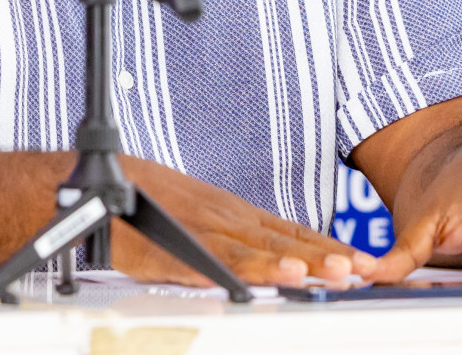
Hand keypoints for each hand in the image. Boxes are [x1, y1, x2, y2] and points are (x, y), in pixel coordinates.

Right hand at [112, 154, 374, 286]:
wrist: (102, 181)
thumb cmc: (151, 197)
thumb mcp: (206, 211)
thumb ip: (238, 235)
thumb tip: (273, 258)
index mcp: (235, 213)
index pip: (290, 231)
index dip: (325, 246)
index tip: (358, 260)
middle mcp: (224, 219)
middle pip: (279, 241)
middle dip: (319, 257)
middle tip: (355, 270)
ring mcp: (197, 232)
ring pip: (247, 253)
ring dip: (282, 265)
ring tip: (314, 274)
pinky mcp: (167, 250)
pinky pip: (199, 263)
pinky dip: (226, 271)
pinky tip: (246, 280)